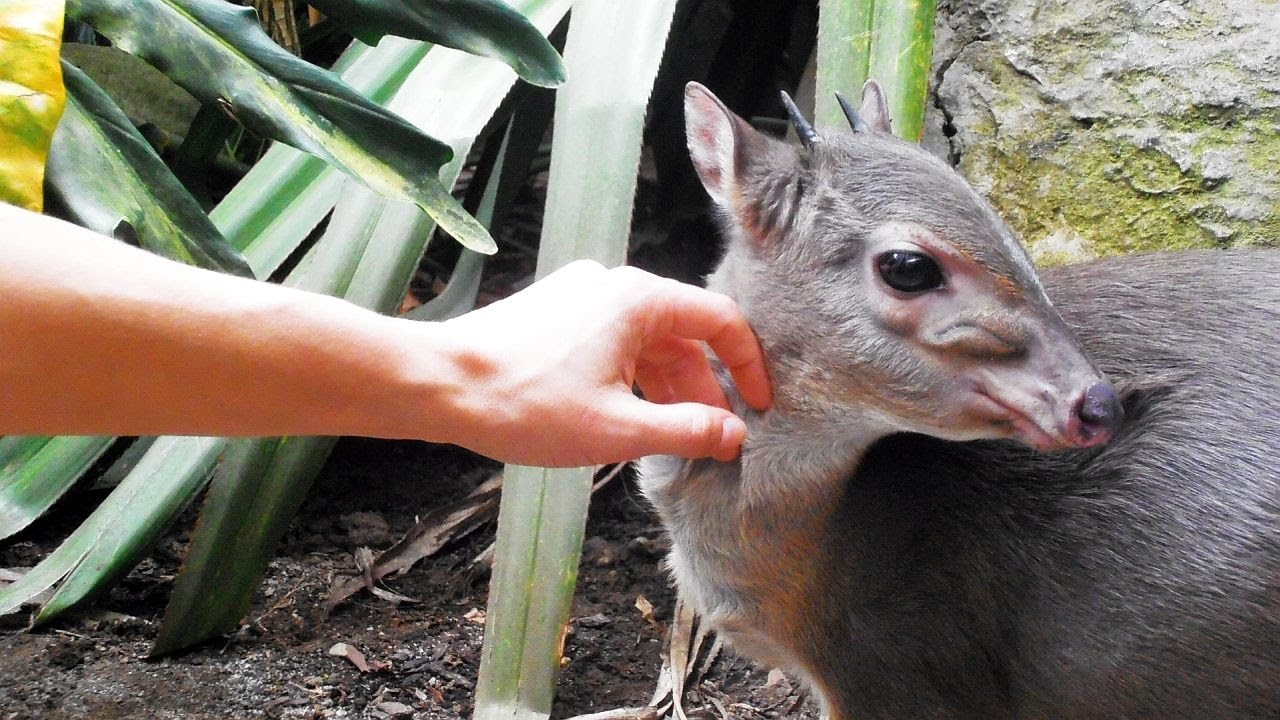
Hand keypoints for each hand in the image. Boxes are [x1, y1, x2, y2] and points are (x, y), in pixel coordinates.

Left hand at [433, 260, 771, 466]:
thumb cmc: (523, 404)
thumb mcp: (617, 429)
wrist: (438, 384)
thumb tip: (733, 435)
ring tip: (671, 436)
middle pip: (682, 333)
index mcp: (638, 300)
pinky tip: (625, 414)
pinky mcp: (555, 310)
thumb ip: (685, 430)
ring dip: (666, 385)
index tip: (760, 407)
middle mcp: (612, 284)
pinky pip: (613, 339)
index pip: (720, 321)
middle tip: (713, 438)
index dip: (748, 366)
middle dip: (704, 388)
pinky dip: (631, 375)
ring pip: (645, 339)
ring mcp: (580, 294)